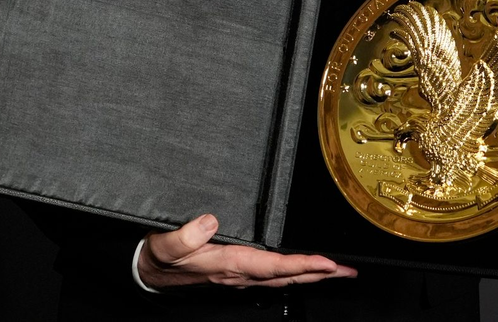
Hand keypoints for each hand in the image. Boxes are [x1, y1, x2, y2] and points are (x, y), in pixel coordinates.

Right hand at [137, 214, 356, 289]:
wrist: (150, 270)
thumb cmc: (160, 255)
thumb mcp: (166, 244)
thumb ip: (186, 234)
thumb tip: (212, 221)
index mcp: (227, 264)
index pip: (272, 266)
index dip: (301, 265)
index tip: (326, 263)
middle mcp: (238, 273)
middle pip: (286, 276)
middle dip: (318, 275)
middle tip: (347, 272)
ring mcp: (239, 275)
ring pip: (282, 277)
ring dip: (310, 274)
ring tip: (335, 271)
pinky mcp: (236, 271)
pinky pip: (272, 274)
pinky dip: (293, 272)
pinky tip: (302, 270)